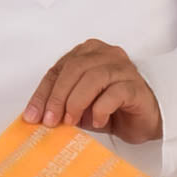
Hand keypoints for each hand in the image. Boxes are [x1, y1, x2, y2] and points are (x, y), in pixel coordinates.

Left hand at [22, 38, 162, 144]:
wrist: (145, 120)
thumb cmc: (111, 110)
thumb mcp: (80, 107)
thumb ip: (62, 105)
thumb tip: (37, 116)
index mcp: (88, 54)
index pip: (59, 69)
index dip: (43, 93)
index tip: (32, 116)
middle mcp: (106, 55)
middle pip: (75, 69)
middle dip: (58, 97)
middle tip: (50, 121)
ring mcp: (123, 68)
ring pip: (93, 77)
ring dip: (77, 102)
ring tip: (71, 122)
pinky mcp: (136, 86)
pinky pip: (115, 93)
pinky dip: (101, 108)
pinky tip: (97, 121)